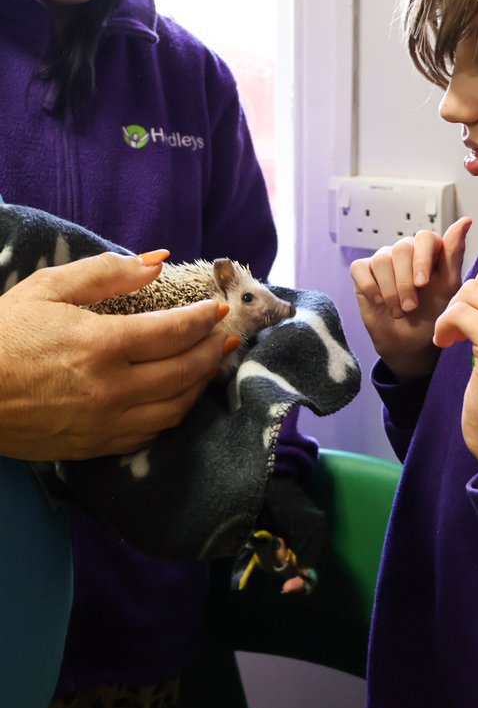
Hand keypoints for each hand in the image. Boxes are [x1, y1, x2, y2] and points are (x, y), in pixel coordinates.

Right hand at [0, 251, 230, 460]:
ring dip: (201, 383)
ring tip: (211, 362)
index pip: (175, 331)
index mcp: (101, 344)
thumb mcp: (49, 288)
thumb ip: (107, 273)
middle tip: (226, 333)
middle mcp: (111, 388)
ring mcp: (105, 423)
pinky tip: (177, 395)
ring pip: (175, 407)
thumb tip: (157, 261)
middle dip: (213, 349)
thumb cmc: (2, 333)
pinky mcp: (94, 446)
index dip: (204, 318)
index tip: (218, 307)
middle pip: (185, 371)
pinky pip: (150, 433)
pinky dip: (173, 413)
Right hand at [350, 218, 471, 378]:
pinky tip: (379, 302)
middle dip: (405, 283)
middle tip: (411, 307)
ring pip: (381, 260)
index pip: (424, 237)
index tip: (423, 284)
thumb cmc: (433, 314)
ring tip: (399, 311)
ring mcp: (383, 259)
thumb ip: (454, 255)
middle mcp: (405, 251)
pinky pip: (361, 268)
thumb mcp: (448, 288)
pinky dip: (370, 288)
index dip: (421, 259)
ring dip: (390, 291)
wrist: (410, 343)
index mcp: (429, 251)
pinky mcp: (363, 271)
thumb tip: (465, 221)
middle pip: (401, 249)